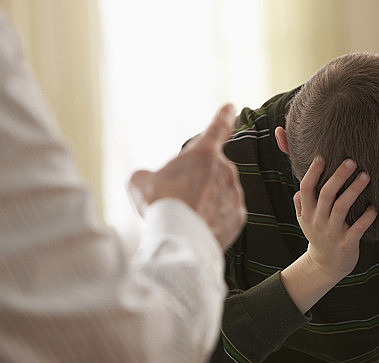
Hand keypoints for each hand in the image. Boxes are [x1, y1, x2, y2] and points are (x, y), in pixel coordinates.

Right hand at [128, 105, 245, 248]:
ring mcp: (234, 194)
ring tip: (186, 216)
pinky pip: (225, 213)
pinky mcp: (238, 217)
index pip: (218, 127)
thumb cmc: (160, 205)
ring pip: (220, 192)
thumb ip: (147, 175)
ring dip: (206, 200)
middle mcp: (225, 170)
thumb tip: (147, 179)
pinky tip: (198, 227)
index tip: (231, 107)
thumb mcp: (140, 182)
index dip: (224, 116)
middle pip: (211, 170)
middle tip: (178, 198)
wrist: (179, 239)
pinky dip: (214, 218)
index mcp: (203, 153)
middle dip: (198, 181)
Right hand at [280, 156, 376, 312]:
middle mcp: (318, 221)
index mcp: (308, 213)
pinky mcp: (346, 243)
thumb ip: (301, 203)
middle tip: (352, 161)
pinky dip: (367, 217)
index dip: (312, 173)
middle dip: (338, 176)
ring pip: (342, 208)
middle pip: (326, 194)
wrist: (326, 266)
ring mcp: (332, 233)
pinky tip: (375, 207)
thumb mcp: (304, 221)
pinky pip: (357, 228)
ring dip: (354, 191)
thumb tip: (300, 186)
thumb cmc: (319, 236)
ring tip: (366, 176)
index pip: (306, 189)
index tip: (322, 157)